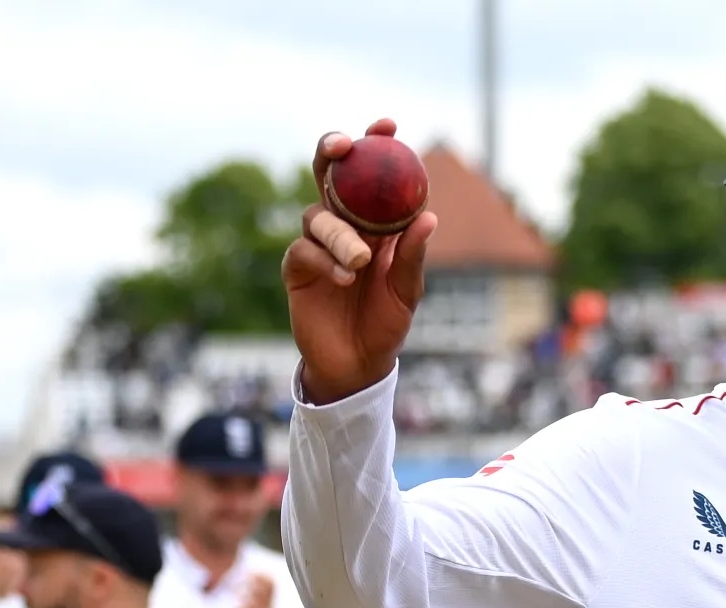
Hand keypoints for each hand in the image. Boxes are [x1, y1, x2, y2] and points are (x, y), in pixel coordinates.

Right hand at [283, 121, 441, 404]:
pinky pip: (305, 250)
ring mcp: (317, 244)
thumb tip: (428, 216)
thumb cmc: (386, 322)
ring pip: (317, 215)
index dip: (375, 143)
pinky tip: (344, 278)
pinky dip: (325, 260)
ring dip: (340, 233)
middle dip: (331, 151)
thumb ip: (412, 254)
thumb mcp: (407, 290)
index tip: (387, 125)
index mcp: (373, 222)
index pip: (371, 174)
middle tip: (343, 146)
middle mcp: (342, 224)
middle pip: (328, 174)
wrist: (358, 364)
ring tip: (361, 261)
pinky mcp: (298, 268)